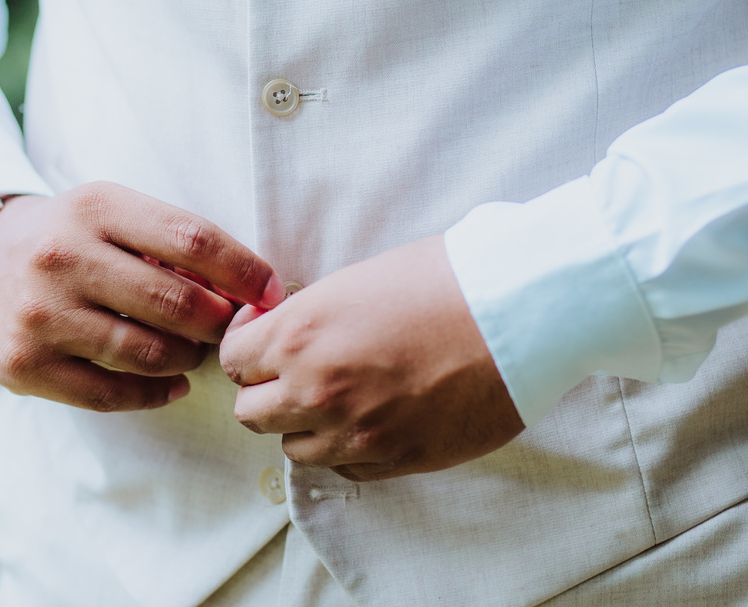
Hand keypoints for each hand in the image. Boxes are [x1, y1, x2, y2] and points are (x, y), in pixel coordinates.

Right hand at [0, 182, 284, 411]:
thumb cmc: (68, 238)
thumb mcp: (109, 213)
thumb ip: (170, 242)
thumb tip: (249, 289)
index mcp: (94, 208)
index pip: (192, 238)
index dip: (243, 270)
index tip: (270, 291)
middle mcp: (62, 257)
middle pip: (176, 302)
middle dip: (218, 323)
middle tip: (229, 330)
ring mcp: (41, 315)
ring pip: (148, 353)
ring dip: (187, 359)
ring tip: (193, 352)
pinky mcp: (25, 365)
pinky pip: (111, 394)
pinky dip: (155, 393)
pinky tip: (170, 384)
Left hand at [219, 235, 523, 480]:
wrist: (515, 311)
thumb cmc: (440, 280)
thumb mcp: (352, 282)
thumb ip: (306, 318)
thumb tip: (282, 336)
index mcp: (299, 335)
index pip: (232, 362)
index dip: (246, 350)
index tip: (264, 341)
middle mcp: (316, 389)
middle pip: (250, 414)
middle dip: (266, 393)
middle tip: (295, 373)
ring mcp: (356, 432)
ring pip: (294, 448)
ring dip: (306, 425)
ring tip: (340, 396)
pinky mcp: (397, 459)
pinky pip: (346, 467)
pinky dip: (348, 447)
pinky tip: (374, 416)